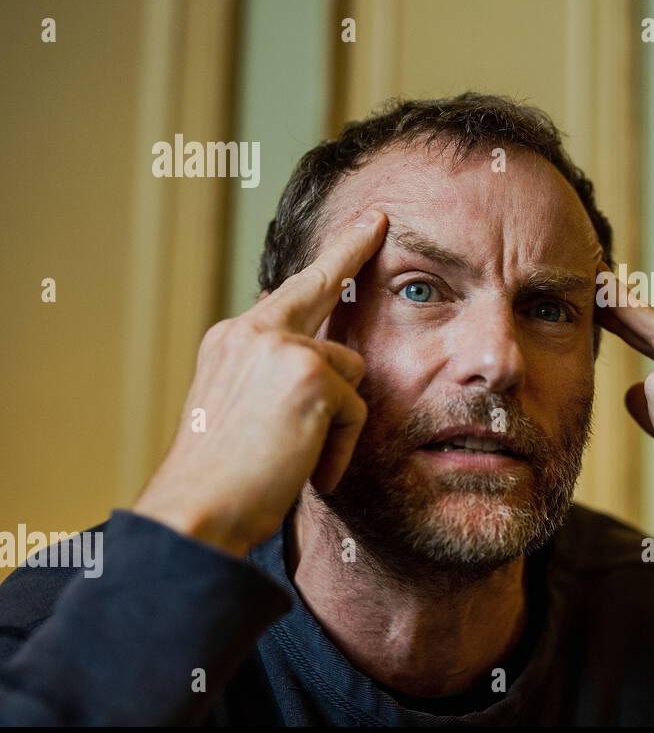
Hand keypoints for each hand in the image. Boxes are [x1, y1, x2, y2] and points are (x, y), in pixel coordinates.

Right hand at [133, 209, 387, 556]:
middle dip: (351, 249)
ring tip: (298, 460)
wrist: (197, 512)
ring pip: (351, 371)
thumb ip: (277, 374)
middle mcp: (251, 331)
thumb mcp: (243, 411)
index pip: (290, 291)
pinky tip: (308, 472)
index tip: (364, 226)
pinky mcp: (310, 374)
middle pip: (321, 285)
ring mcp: (280, 347)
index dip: (330, 258)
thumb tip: (326, 359)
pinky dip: (341, 447)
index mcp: (232, 340)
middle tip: (377, 220)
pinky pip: (357, 409)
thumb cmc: (224, 480)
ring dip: (339, 421)